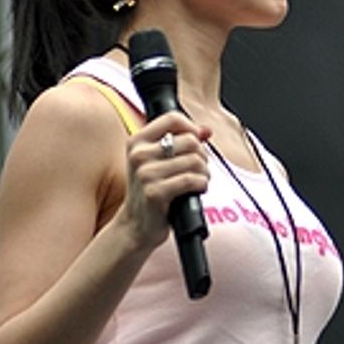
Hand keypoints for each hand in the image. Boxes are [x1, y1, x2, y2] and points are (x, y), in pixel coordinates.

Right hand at [119, 111, 211, 249]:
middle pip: (190, 141)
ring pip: (195, 161)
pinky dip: (202, 185)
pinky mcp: (155, 192)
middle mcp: (138, 155)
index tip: (197, 141)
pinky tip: (196, 190)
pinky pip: (192, 180)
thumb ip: (181, 142)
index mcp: (137, 142)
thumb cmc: (151, 191)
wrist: (137, 224)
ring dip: (204, 173)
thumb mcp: (159, 161)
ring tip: (197, 181)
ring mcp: (145, 174)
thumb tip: (206, 130)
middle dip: (202, 155)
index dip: (192, 128)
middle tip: (198, 169)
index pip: (172, 118)